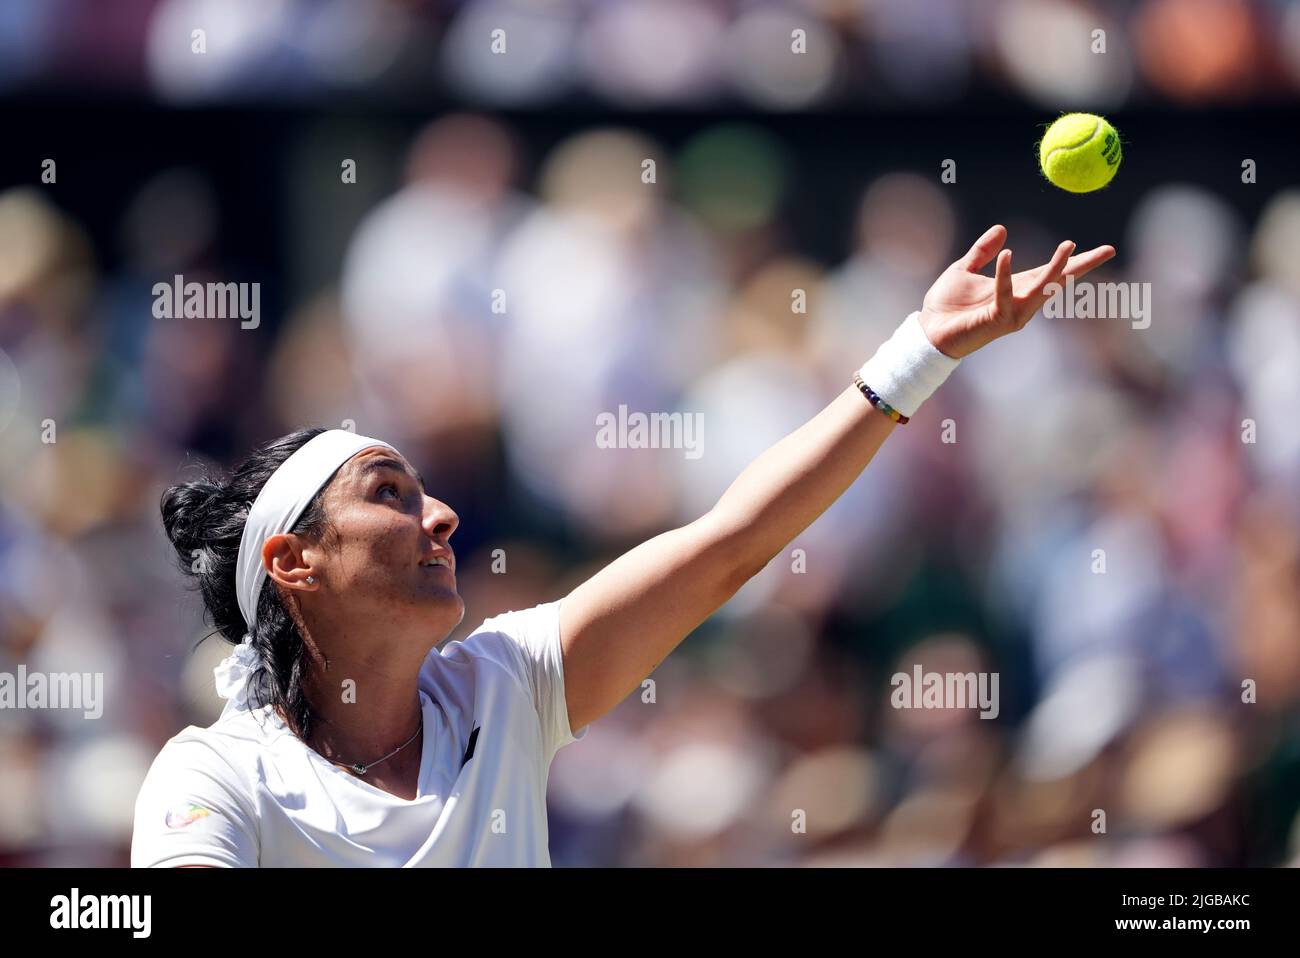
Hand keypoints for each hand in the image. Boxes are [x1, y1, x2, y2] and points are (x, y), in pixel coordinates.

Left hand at [918, 225, 1116, 358]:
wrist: (928, 330)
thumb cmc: (946, 305)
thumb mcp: (964, 269)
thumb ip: (983, 251)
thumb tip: (1002, 229)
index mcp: (1017, 287)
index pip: (1052, 271)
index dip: (1077, 260)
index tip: (1105, 249)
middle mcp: (1020, 301)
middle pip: (1059, 281)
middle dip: (1082, 266)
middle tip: (1108, 250)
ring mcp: (1012, 313)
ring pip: (1041, 289)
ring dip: (1055, 268)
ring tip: (1069, 246)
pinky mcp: (996, 320)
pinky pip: (1005, 295)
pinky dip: (1005, 275)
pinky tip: (1007, 254)